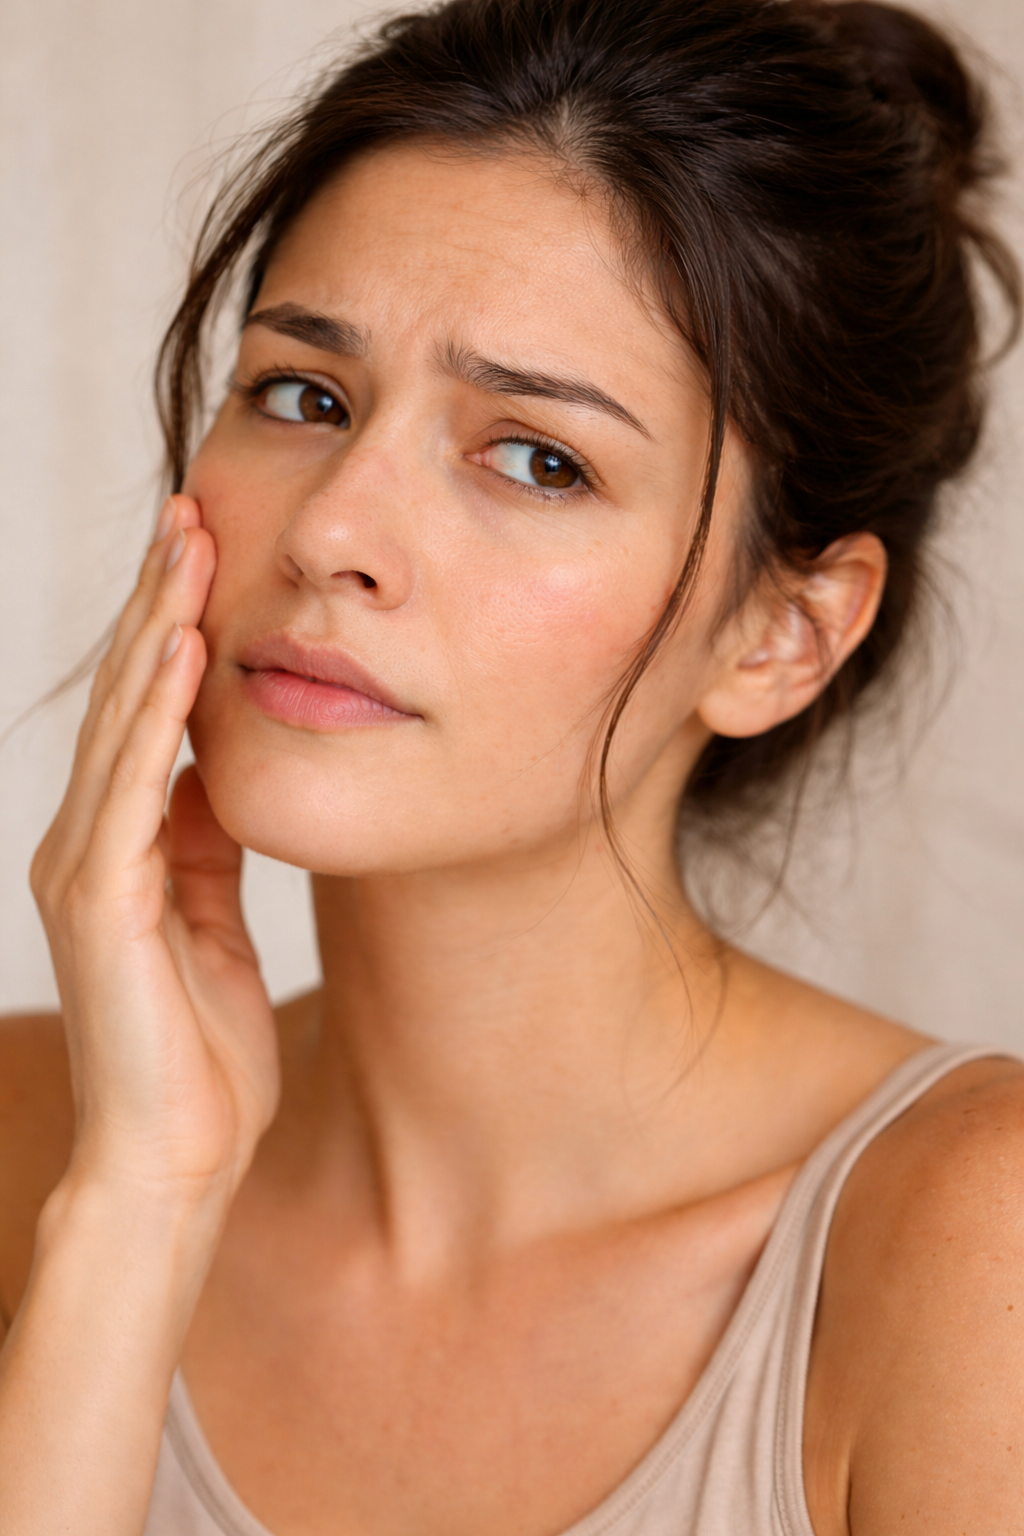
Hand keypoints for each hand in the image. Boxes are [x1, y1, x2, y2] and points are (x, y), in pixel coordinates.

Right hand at [31, 496, 279, 1209]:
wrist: (174, 1154)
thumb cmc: (200, 1046)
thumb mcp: (215, 916)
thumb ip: (207, 841)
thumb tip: (219, 768)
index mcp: (122, 842)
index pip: (149, 712)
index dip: (174, 627)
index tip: (208, 549)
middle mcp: (90, 840)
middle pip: (129, 696)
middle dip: (161, 600)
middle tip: (193, 508)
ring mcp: (88, 867)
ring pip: (125, 724)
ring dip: (156, 629)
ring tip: (188, 545)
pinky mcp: (102, 902)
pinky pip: (133, 792)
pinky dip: (157, 719)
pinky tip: (182, 654)